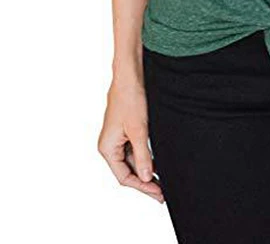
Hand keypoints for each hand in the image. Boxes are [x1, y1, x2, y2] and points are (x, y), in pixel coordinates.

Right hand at [98, 78, 163, 202]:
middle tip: (163, 192)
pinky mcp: (126, 131)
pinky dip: (146, 158)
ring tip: (163, 180)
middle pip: (127, 171)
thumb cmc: (130, 99)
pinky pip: (135, 150)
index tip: (158, 193)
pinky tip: (158, 163)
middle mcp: (110, 146)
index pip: (124, 177)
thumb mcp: (139, 131)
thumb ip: (142, 156)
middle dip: (145, 181)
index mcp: (107, 148)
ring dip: (146, 170)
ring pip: (132, 162)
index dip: (142, 187)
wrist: (130, 76)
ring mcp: (118, 138)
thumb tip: (145, 178)